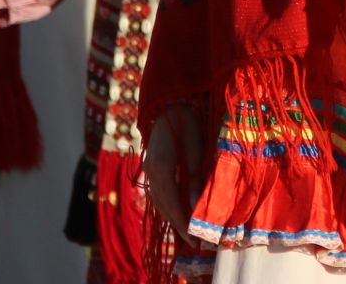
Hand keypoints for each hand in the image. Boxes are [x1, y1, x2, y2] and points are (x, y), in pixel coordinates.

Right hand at [142, 105, 205, 247]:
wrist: (173, 103)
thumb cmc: (190, 124)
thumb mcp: (197, 152)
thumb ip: (194, 181)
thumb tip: (195, 208)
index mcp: (161, 168)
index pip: (172, 204)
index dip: (184, 224)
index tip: (196, 241)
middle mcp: (151, 172)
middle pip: (163, 206)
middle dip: (179, 226)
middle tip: (194, 244)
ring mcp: (148, 169)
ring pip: (158, 201)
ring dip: (172, 218)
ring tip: (187, 233)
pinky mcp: (151, 166)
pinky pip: (157, 193)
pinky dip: (168, 206)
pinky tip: (177, 212)